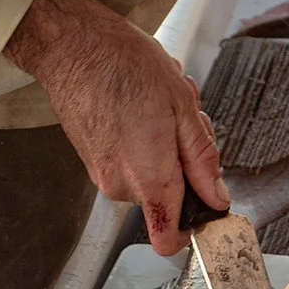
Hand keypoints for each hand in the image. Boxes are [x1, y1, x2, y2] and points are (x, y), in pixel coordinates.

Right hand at [4, 0, 228, 255]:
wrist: (73, 48)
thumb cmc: (125, 66)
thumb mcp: (182, 106)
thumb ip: (202, 160)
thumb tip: (216, 197)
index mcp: (149, 178)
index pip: (170, 240)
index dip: (193, 228)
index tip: (206, 205)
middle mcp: (122, 187)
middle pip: (167, 202)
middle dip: (183, 169)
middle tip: (183, 124)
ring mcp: (103, 177)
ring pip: (150, 181)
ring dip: (164, 151)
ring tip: (157, 108)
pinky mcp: (93, 165)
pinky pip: (131, 168)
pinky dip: (144, 145)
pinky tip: (139, 109)